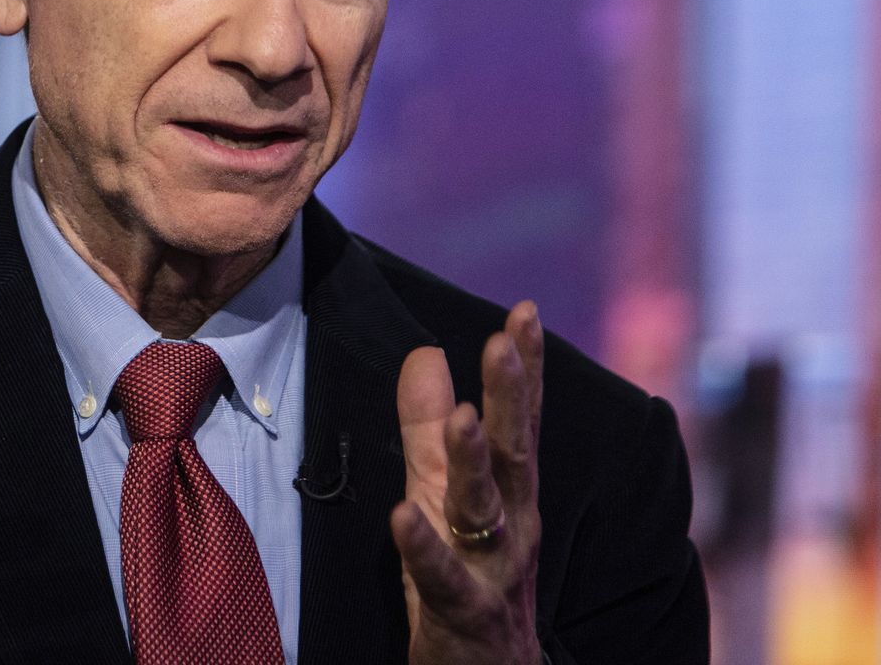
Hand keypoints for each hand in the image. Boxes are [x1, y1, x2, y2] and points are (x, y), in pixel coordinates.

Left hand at [391, 300, 543, 664]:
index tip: (524, 312)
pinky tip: (402, 514)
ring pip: (485, 513)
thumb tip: (425, 353)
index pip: (522, 422)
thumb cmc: (465, 581)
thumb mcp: (441, 495)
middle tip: (505, 340)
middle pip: (517, 454)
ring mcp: (493, 573)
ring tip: (463, 417)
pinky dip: (424, 546)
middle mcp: (513, 528)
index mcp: (512, 496)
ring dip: (475, 464)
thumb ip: (428, 429)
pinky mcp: (462, 614)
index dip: (524, 368)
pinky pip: (443, 579)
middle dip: (513, 396)